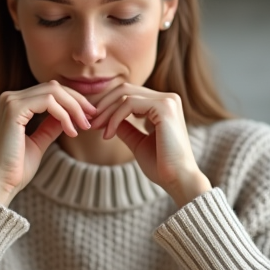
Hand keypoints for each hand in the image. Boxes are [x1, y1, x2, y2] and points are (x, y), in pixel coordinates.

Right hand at [0, 81, 96, 205]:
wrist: (1, 182)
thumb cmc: (17, 167)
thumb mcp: (39, 141)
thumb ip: (51, 125)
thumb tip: (68, 115)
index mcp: (15, 104)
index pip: (49, 91)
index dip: (72, 100)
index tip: (88, 116)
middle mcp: (10, 98)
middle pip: (53, 87)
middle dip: (77, 101)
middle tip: (91, 118)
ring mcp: (11, 101)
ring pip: (53, 91)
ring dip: (73, 108)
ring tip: (83, 126)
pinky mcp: (14, 108)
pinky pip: (49, 102)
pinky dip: (64, 115)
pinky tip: (71, 131)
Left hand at [88, 83, 211, 206]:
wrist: (178, 179)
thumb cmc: (161, 166)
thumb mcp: (138, 143)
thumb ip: (126, 128)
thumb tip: (109, 119)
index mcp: (164, 105)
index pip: (130, 94)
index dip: (109, 105)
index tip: (95, 122)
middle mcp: (168, 98)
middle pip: (125, 89)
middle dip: (104, 105)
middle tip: (90, 123)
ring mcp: (168, 100)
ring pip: (125, 94)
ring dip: (106, 111)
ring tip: (96, 128)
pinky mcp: (164, 107)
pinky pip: (129, 103)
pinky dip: (114, 117)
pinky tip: (108, 134)